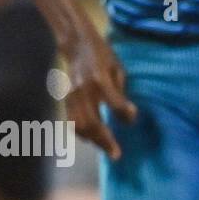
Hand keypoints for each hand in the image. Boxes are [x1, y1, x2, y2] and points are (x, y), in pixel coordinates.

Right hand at [62, 25, 136, 159]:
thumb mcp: (117, 67)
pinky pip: (72, 121)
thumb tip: (126, 114)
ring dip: (93, 141)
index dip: (124, 114)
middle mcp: (84, 90)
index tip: (133, 120)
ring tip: (107, 150)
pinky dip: (81, 133)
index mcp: (100, 79)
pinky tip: (92, 140)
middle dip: (105, 141)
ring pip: (80, 126)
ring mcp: (72, 96)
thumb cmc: (103, 55)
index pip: (114, 103)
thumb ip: (120, 90)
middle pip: (93, 122)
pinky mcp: (65, 99)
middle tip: (117, 155)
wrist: (76, 45)